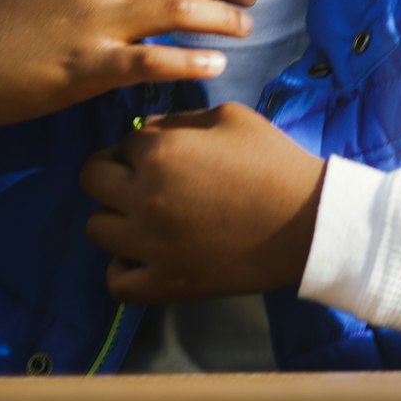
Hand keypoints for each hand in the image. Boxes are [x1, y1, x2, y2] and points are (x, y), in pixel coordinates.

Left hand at [79, 102, 326, 302]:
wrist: (308, 221)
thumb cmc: (272, 160)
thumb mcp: (228, 117)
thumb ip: (178, 120)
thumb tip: (144, 132)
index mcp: (159, 151)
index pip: (123, 142)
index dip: (142, 145)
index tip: (164, 152)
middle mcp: (144, 197)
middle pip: (92, 179)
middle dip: (113, 172)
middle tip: (141, 178)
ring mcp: (151, 245)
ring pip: (95, 228)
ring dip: (114, 217)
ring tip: (142, 216)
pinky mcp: (167, 283)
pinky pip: (116, 282)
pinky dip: (122, 268)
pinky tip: (142, 254)